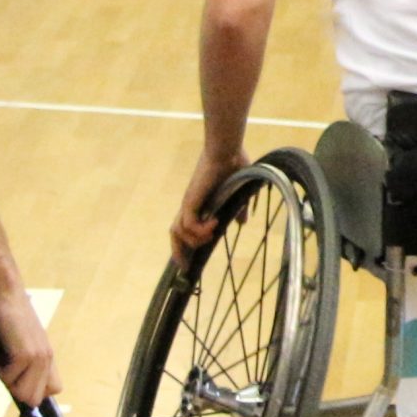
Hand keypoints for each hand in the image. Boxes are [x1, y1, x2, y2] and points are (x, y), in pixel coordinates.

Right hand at [0, 287, 60, 406]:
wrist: (5, 293)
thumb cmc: (7, 317)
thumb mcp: (20, 343)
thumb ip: (24, 363)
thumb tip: (15, 387)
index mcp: (48, 356)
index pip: (54, 390)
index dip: (31, 388)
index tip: (15, 375)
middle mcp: (47, 358)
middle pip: (35, 398)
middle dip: (14, 388)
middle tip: (4, 365)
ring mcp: (39, 357)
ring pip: (23, 394)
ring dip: (5, 379)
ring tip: (0, 356)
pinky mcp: (25, 355)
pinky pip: (8, 378)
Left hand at [170, 146, 246, 263]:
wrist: (227, 150)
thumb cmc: (233, 164)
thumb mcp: (239, 193)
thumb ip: (239, 209)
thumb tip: (242, 222)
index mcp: (198, 203)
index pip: (184, 227)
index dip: (184, 244)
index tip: (190, 261)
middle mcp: (190, 204)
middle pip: (174, 232)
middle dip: (179, 252)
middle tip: (187, 266)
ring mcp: (189, 202)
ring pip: (179, 231)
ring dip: (195, 239)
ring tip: (213, 235)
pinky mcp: (191, 200)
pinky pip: (189, 224)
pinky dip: (200, 229)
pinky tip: (215, 224)